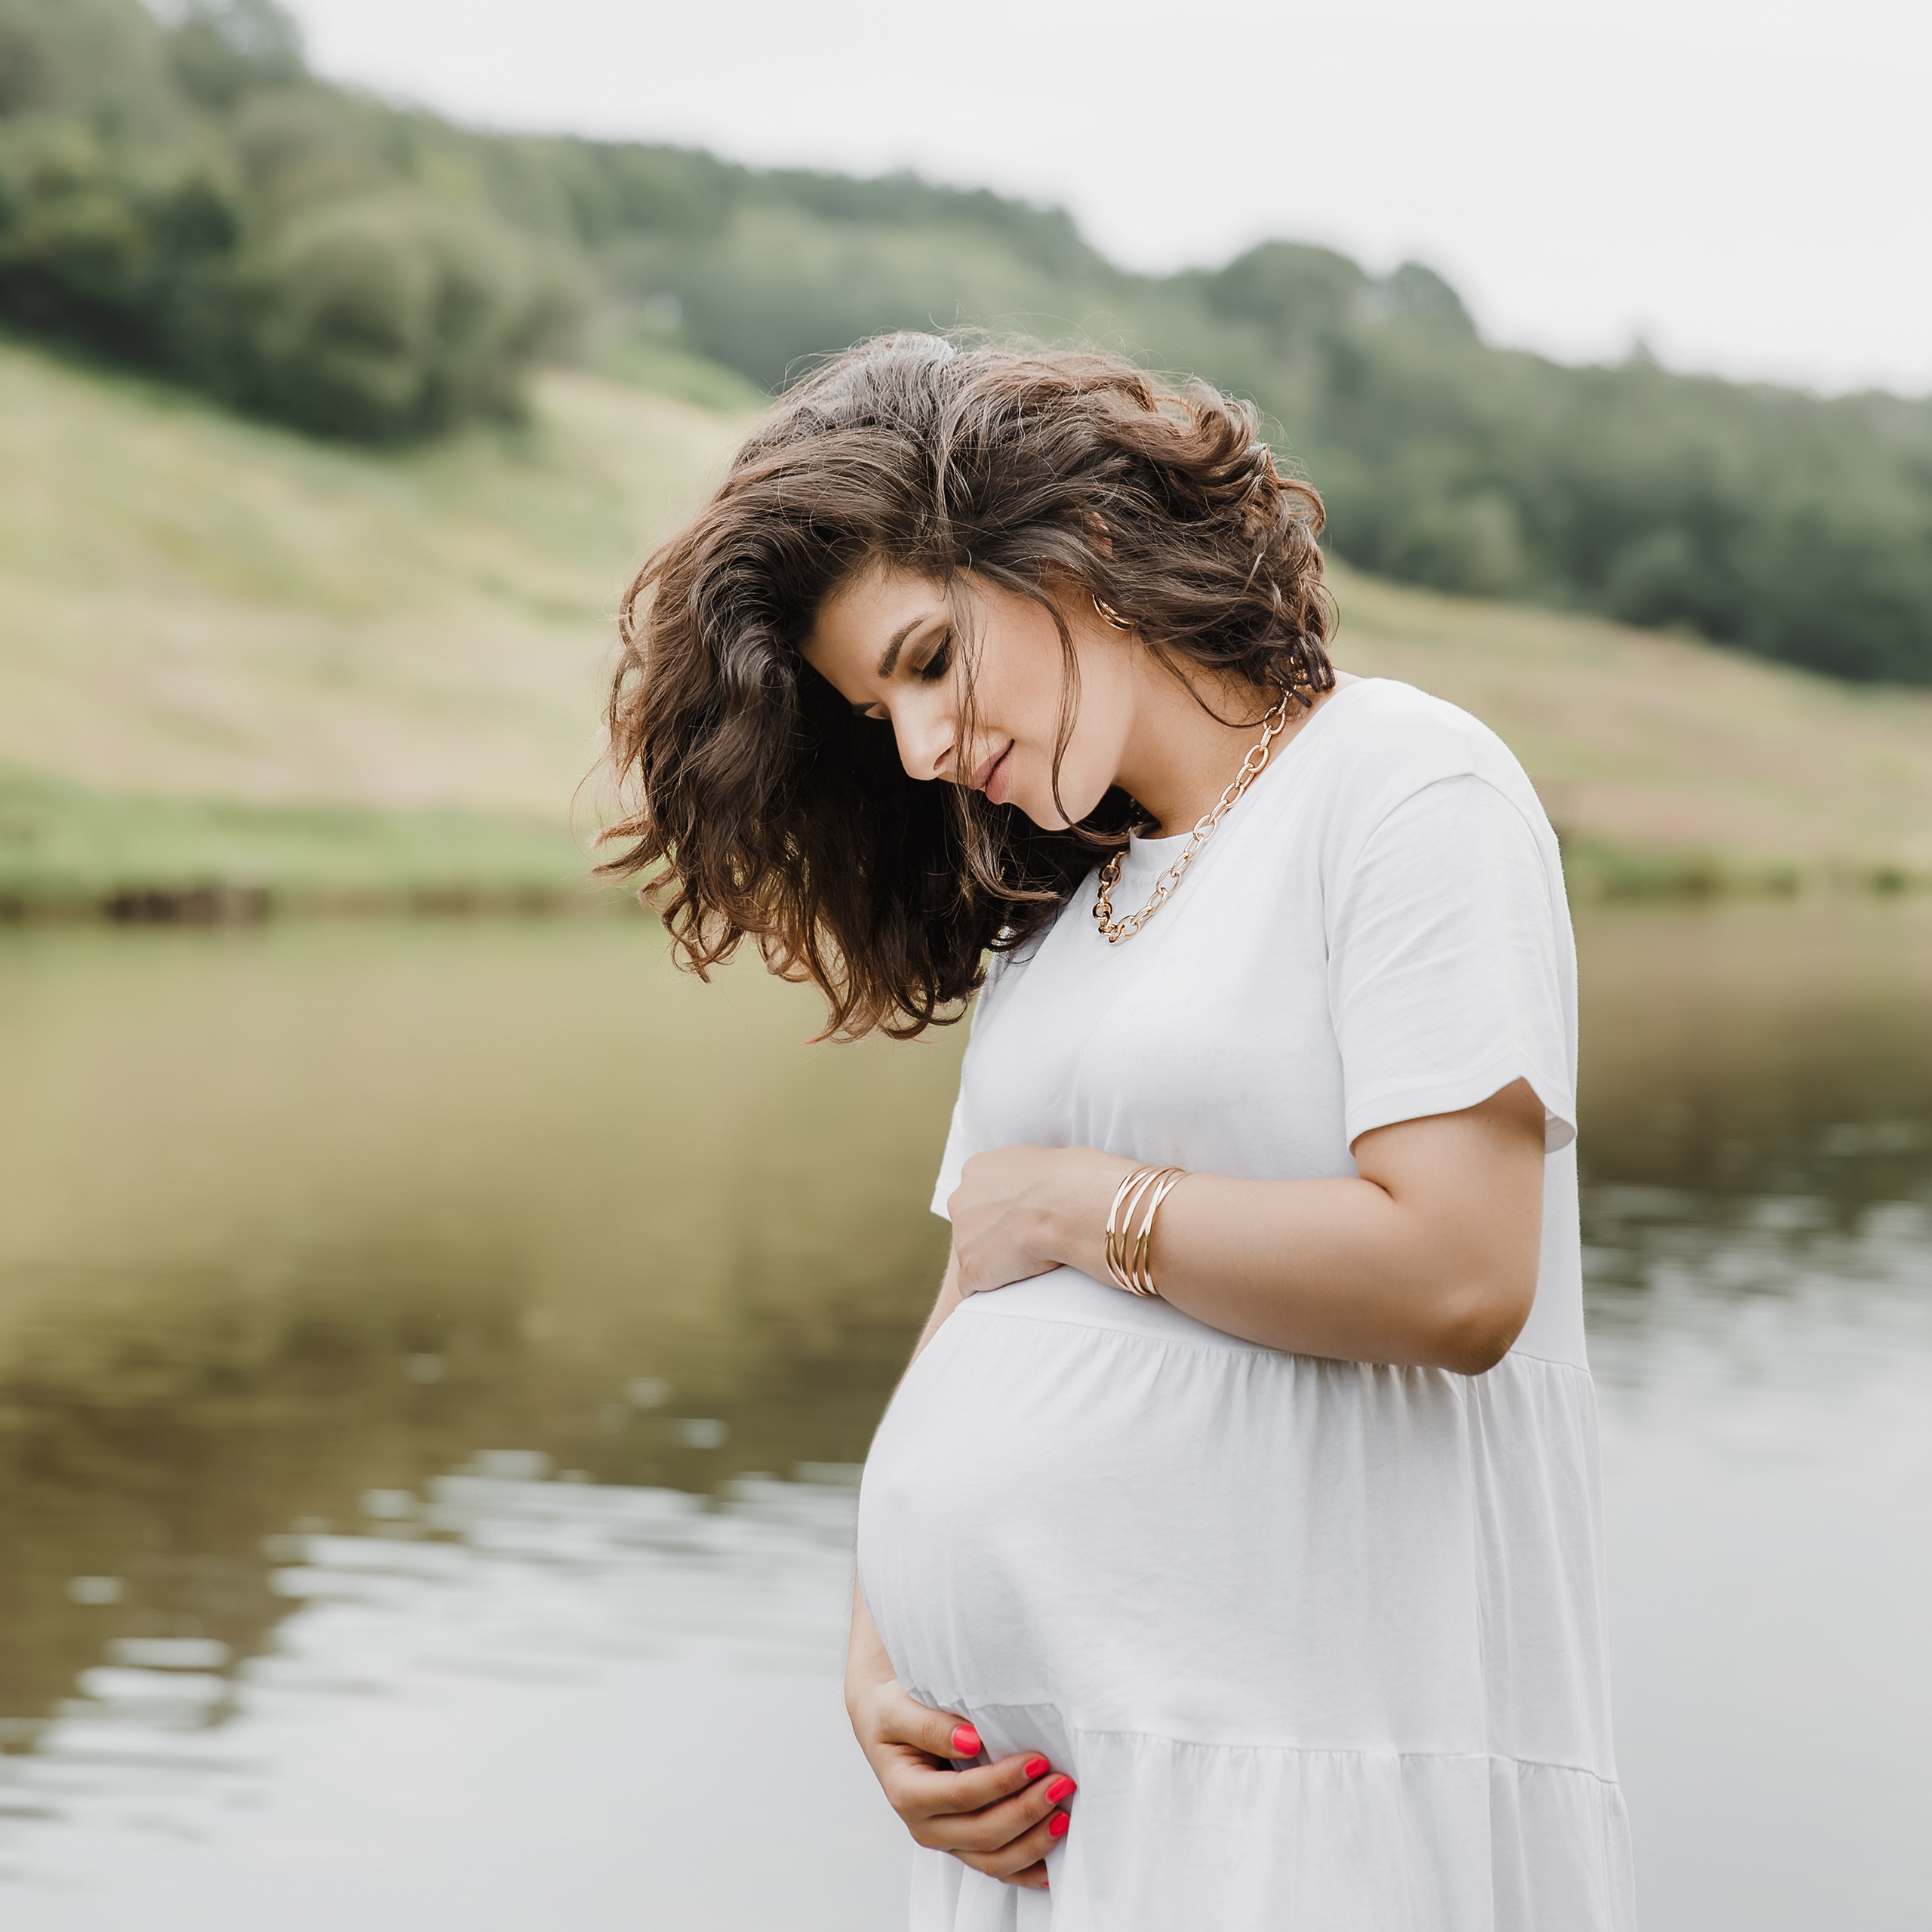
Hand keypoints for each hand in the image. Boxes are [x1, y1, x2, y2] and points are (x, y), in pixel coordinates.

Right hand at [846, 1675, 1074, 1889]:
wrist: (885, 1724)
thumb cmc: (893, 1712)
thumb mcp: (898, 1708)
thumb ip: (931, 1725)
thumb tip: (971, 1740)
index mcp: (907, 1792)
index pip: (962, 1794)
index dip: (1002, 1781)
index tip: (1038, 1760)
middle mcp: (924, 1825)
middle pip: (983, 1832)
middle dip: (1027, 1811)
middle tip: (1062, 1783)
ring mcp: (944, 1839)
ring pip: (993, 1860)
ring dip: (1033, 1843)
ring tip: (1064, 1816)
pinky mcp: (961, 1843)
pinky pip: (995, 1867)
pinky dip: (1025, 1869)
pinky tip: (1051, 1867)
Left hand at [948, 1144, 1129, 1296]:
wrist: (1067, 1206)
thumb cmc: (1067, 1180)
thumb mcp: (1038, 1161)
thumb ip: (1023, 1173)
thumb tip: (1034, 1183)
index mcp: (977, 1170)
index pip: (979, 1194)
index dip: (1000, 1209)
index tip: (1021, 1218)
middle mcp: (961, 1200)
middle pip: (969, 1222)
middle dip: (990, 1233)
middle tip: (1022, 1241)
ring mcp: (962, 1236)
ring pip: (970, 1254)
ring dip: (992, 1261)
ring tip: (1024, 1265)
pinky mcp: (972, 1268)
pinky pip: (969, 1286)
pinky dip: (986, 1290)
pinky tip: (1007, 1290)